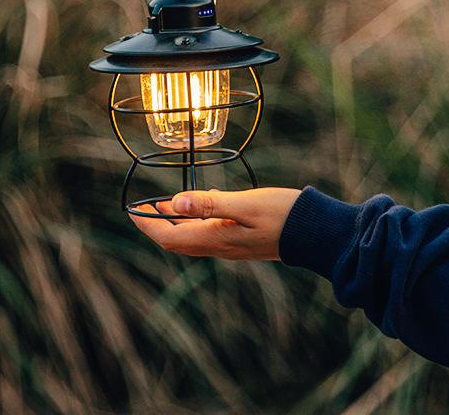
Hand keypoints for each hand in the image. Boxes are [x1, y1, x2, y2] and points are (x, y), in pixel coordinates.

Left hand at [129, 187, 300, 259]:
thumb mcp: (245, 204)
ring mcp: (231, 246)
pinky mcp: (241, 240)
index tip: (132, 210)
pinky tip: (196, 205)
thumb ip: (210, 204)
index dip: (148, 224)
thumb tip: (175, 202)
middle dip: (156, 226)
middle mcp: (219, 247)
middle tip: (142, 208)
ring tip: (161, 205)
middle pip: (177, 242)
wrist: (316, 234)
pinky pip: (207, 234)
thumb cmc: (283, 215)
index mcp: (215, 239)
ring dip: (174, 224)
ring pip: (191, 238)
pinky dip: (193, 221)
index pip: (170, 237)